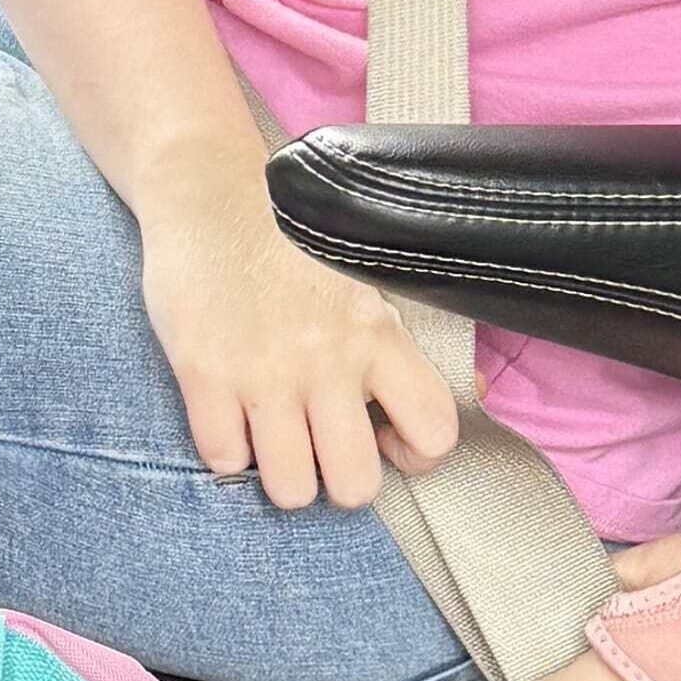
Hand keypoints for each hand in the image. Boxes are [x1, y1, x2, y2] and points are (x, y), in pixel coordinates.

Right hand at [139, 186, 463, 512]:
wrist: (208, 191)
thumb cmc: (290, 240)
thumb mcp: (364, 280)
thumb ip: (409, 343)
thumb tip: (477, 389)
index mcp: (376, 333)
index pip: (434, 431)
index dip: (414, 453)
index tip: (383, 435)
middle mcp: (327, 359)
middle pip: (357, 486)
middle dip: (338, 478)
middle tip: (320, 444)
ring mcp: (263, 371)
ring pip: (291, 490)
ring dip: (281, 471)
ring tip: (273, 433)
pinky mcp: (203, 374)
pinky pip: (224, 459)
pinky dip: (226, 447)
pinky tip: (230, 411)